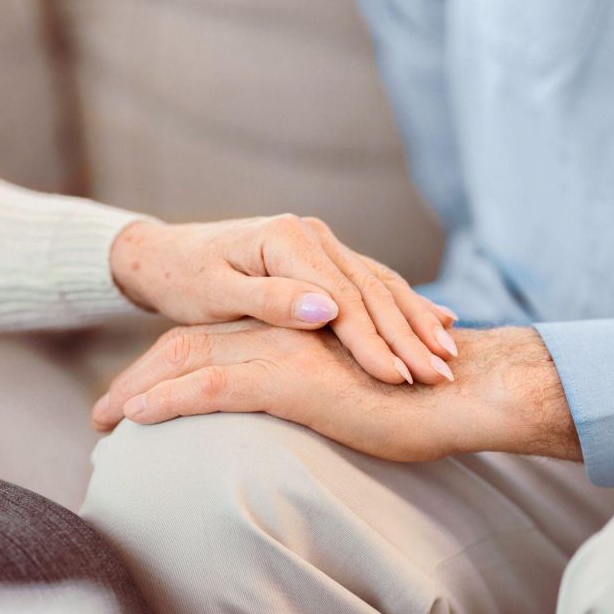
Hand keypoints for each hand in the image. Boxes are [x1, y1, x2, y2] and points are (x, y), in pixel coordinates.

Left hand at [92, 321, 580, 462]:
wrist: (459, 396)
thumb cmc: (412, 400)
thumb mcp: (347, 388)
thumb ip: (309, 384)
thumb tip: (286, 409)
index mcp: (290, 323)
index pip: (212, 339)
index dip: (168, 367)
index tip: (134, 399)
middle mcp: (280, 324)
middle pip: (188, 342)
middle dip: (139, 376)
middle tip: (103, 412)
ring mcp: (282, 346)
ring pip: (190, 360)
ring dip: (139, 389)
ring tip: (103, 421)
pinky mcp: (289, 377)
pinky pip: (212, 385)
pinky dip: (169, 400)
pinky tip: (137, 420)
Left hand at [109, 216, 458, 384]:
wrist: (164, 255)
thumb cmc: (181, 280)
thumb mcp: (215, 294)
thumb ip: (270, 302)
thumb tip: (327, 312)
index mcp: (287, 239)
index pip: (343, 298)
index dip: (374, 341)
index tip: (401, 378)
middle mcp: (311, 235)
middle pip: (371, 291)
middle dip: (409, 335)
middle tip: (443, 375)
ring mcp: (320, 244)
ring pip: (380, 287)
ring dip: (417, 323)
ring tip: (449, 358)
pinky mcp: (322, 259)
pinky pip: (373, 284)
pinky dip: (406, 308)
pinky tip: (438, 324)